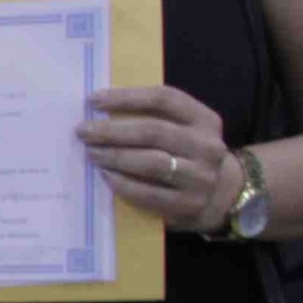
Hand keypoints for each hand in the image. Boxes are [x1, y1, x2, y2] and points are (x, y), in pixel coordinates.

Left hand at [79, 86, 238, 230]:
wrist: (220, 195)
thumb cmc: (187, 154)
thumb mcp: (183, 130)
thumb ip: (154, 117)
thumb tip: (100, 109)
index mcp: (204, 120)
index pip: (164, 99)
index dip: (126, 97)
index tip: (93, 100)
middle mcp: (207, 146)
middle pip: (154, 131)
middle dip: (112, 130)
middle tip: (83, 131)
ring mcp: (200, 177)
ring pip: (152, 162)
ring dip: (115, 156)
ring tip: (91, 153)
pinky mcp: (188, 204)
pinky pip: (148, 193)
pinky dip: (122, 184)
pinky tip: (105, 176)